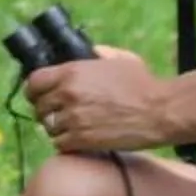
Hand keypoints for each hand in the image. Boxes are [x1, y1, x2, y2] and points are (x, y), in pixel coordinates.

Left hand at [27, 47, 172, 153]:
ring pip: (48, 127)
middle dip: (47, 111)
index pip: (34, 82)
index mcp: (72, 72)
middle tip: (59, 116)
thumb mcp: (120, 58)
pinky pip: (60, 144)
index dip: (34, 91)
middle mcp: (67, 93)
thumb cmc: (144, 84)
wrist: (161, 110)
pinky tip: (80, 140)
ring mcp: (73, 117)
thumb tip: (90, 51)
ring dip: (58, 129)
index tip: (39, 96)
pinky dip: (67, 144)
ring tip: (73, 129)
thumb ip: (99, 53)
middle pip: (39, 107)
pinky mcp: (82, 139)